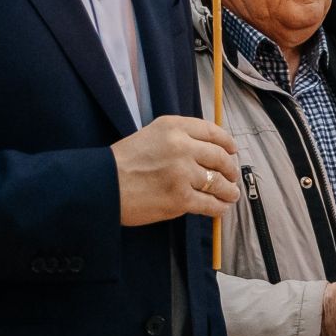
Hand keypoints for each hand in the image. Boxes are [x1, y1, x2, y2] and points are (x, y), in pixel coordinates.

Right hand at [111, 116, 238, 226]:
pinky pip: (210, 204)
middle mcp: (182, 147)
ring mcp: (183, 173)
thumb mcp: (151, 135)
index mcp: (174, 127)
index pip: (212, 131)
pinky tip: (219, 208)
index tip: (232, 150)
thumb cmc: (123, 162)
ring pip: (219, 183)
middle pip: (220, 157)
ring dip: (228, 191)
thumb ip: (178, 137)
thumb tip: (208, 150)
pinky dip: (218, 208)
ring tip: (230, 195)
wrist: (102, 185)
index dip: (227, 143)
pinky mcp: (180, 199)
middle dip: (230, 169)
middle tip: (232, 176)